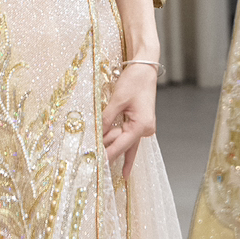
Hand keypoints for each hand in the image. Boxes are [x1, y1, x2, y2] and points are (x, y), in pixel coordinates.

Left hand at [101, 62, 156, 180]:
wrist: (145, 68)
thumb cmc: (134, 81)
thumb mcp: (117, 100)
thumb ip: (106, 119)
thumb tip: (96, 134)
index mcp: (141, 126)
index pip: (121, 146)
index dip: (107, 155)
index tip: (96, 166)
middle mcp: (145, 130)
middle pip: (123, 146)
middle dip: (108, 152)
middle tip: (94, 168)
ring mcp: (144, 127)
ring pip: (125, 143)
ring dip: (112, 148)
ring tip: (100, 163)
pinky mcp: (140, 123)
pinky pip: (129, 138)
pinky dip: (121, 147)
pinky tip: (125, 169)